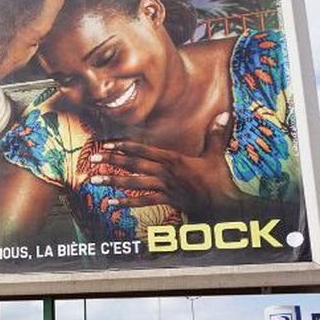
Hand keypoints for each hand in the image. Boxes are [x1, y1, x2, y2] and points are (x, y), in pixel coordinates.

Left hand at [90, 112, 240, 217]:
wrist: (224, 204)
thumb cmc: (219, 180)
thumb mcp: (216, 155)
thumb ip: (214, 135)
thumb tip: (224, 114)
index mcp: (174, 159)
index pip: (145, 150)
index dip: (125, 146)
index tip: (108, 143)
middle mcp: (166, 172)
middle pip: (134, 164)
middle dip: (113, 160)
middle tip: (94, 157)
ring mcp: (164, 187)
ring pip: (135, 183)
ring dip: (113, 180)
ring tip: (95, 180)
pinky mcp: (165, 200)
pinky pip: (144, 201)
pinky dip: (127, 203)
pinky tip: (112, 204)